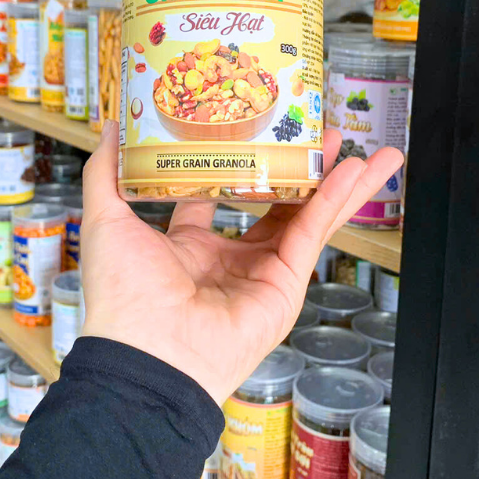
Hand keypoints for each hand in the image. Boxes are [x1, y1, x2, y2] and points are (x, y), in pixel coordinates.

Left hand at [80, 121, 402, 405]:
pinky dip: (335, 202)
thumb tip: (108, 126)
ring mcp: (263, 273)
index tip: (257, 130)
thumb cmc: (122, 292)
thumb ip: (107, 171)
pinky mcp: (286, 285)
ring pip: (309, 217)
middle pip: (280, 202)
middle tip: (325, 134)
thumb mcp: (107, 218)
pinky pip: (313, 234)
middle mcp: (232, 258)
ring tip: (371, 152)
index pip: (224, 194)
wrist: (146, 351)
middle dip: (306, 169)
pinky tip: (355, 172)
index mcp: (191, 244)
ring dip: (341, 185)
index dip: (242, 162)